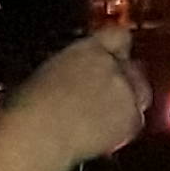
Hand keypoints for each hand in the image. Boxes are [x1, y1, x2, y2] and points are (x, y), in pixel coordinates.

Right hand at [15, 32, 149, 170]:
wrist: (38, 134)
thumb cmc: (29, 107)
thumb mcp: (47, 71)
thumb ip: (72, 66)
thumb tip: (75, 73)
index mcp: (88, 48)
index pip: (118, 35)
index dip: (116, 48)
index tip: (114, 55)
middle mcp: (112, 65)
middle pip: (133, 66)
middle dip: (124, 78)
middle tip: (105, 96)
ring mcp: (124, 91)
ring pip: (140, 92)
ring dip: (127, 101)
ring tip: (100, 118)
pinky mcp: (131, 117)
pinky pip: (136, 119)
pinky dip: (124, 126)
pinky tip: (102, 133)